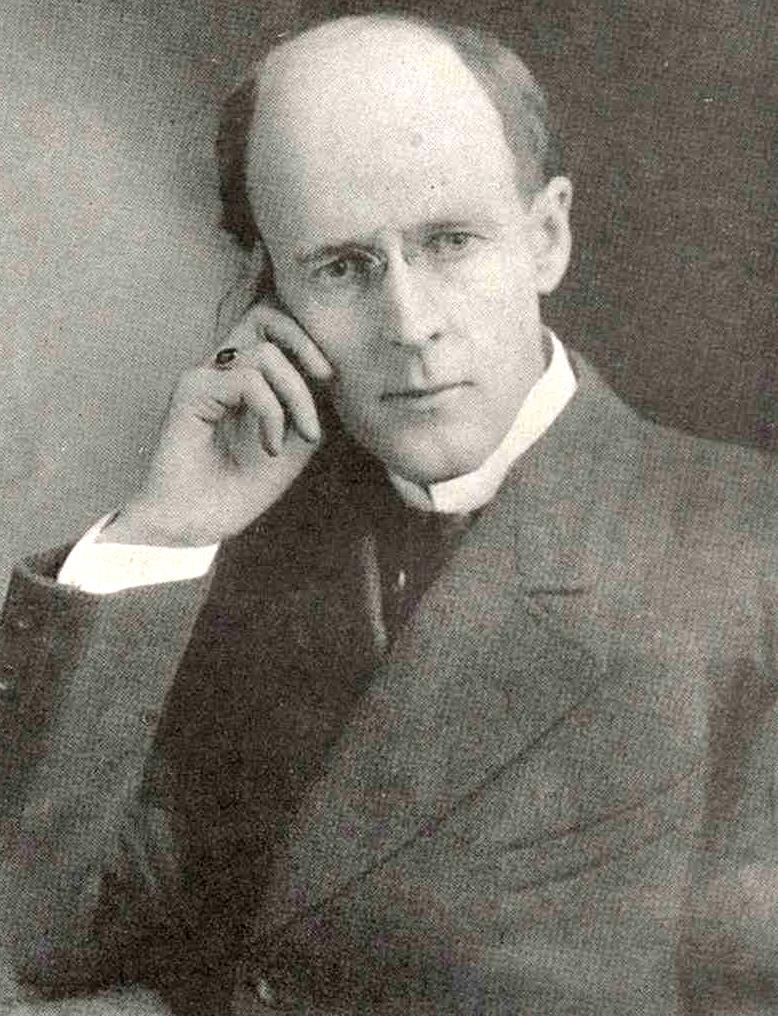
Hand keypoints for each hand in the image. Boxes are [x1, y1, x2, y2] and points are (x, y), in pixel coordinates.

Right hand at [102, 302, 332, 545]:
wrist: (196, 523)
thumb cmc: (240, 488)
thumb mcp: (294, 442)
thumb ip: (309, 403)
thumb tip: (331, 370)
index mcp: (245, 376)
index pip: (276, 328)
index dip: (310, 340)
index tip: (333, 379)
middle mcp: (222, 369)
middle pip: (264, 314)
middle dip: (304, 339)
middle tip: (326, 377)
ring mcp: (204, 376)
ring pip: (264, 353)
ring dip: (296, 395)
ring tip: (302, 436)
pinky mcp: (191, 390)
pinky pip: (246, 381)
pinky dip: (271, 413)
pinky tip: (271, 446)